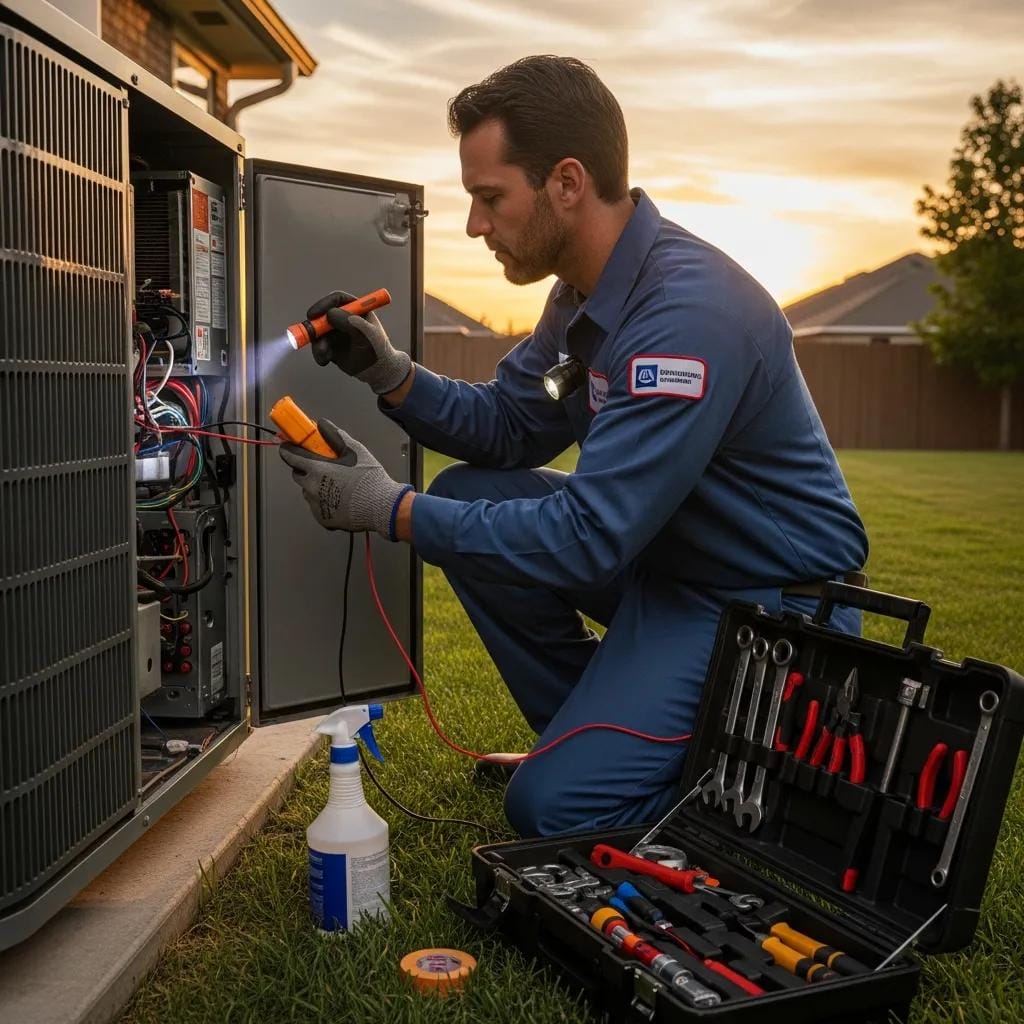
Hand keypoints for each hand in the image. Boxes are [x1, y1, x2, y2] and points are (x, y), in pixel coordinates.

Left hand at [279, 419, 412, 537]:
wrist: (381, 507)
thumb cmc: (369, 480)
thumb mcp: (355, 450)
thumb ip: (335, 436)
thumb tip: (323, 425)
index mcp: (316, 469)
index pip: (291, 457)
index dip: (288, 450)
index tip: (287, 446)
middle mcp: (311, 488)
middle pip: (298, 474)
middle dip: (306, 468)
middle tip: (322, 466)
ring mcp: (316, 505)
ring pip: (308, 491)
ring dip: (315, 486)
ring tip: (338, 485)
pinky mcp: (323, 518)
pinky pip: (317, 506)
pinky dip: (324, 502)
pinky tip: (341, 498)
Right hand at [307, 290, 411, 394]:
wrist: (378, 372)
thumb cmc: (377, 350)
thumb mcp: (366, 335)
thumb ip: (349, 323)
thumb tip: (330, 313)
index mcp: (356, 310)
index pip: (337, 299)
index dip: (324, 304)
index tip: (314, 314)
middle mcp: (344, 318)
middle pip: (322, 314)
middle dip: (315, 326)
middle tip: (310, 335)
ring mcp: (336, 332)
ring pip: (318, 333)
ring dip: (317, 343)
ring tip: (324, 355)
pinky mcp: (331, 346)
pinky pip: (318, 346)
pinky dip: (318, 353)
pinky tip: (325, 361)